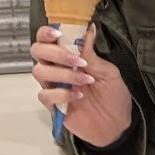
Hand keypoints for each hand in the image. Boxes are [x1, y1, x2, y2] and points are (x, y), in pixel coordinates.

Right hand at [29, 24, 132, 146]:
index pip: (47, 39)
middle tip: (76, 61)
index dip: (46, 33)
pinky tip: (78, 96)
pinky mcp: (52, 105)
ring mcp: (53, 86)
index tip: (58, 34)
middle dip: (54, 53)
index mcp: (67, 55)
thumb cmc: (113, 95)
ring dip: (62, 73)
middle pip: (37, 51)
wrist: (117, 124)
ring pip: (39, 71)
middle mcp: (56, 68)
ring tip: (85, 81)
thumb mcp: (107, 71)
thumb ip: (92, 53)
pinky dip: (61, 93)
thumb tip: (89, 29)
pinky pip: (45, 95)